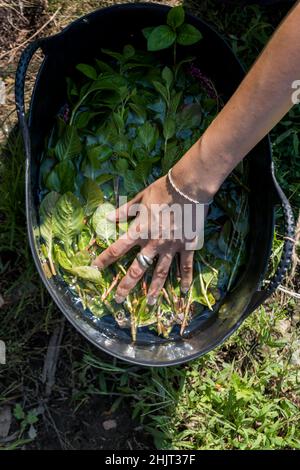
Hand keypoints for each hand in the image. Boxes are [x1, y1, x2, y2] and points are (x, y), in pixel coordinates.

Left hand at [92, 173, 208, 304]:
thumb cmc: (163, 189)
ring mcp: (172, 246)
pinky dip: (185, 279)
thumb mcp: (140, 198)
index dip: (105, 259)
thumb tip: (107, 218)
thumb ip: (124, 211)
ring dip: (155, 289)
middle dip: (127, 285)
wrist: (189, 187)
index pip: (118, 248)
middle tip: (118, 300)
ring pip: (161, 273)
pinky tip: (183, 291)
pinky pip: (186, 266)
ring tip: (149, 303)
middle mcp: (154, 243)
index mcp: (140, 230)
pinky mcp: (187, 246)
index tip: (95, 268)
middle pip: (138, 268)